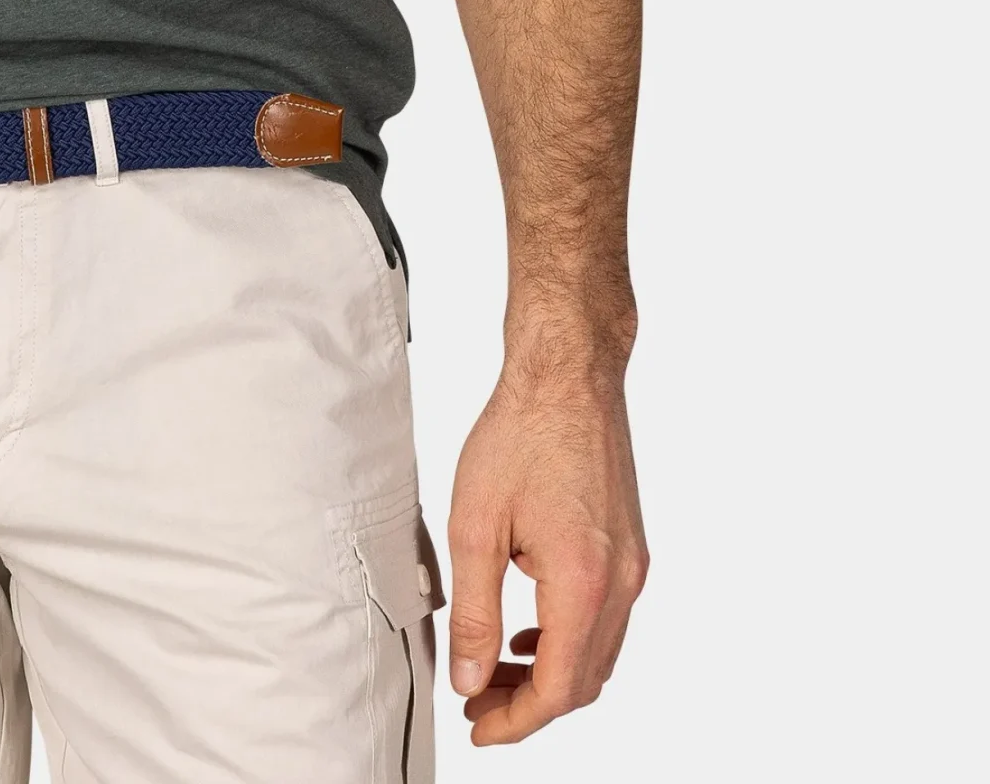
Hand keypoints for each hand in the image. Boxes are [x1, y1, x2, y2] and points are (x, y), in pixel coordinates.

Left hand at [447, 366, 647, 744]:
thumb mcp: (476, 525)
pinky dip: (569, 638)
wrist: (569, 375)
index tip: (477, 726)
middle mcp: (621, 582)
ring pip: (599, 653)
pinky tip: (529, 628)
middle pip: (584, 681)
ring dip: (551, 673)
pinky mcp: (630, 547)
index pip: (558, 689)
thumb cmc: (521, 433)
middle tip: (479, 703)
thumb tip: (468, 676)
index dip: (516, 720)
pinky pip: (606, 618)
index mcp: (584, 583)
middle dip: (530, 703)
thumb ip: (473, 611)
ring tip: (495, 669)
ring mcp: (633, 565)